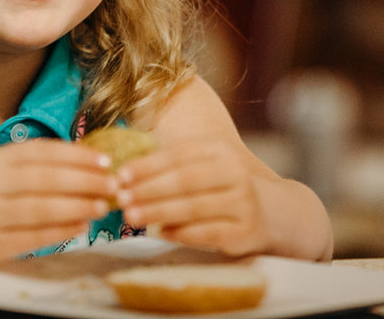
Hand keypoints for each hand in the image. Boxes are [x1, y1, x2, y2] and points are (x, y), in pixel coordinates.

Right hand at [0, 138, 115, 263]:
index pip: (44, 153)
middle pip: (46, 180)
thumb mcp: (4, 168)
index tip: (106, 161)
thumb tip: (88, 157)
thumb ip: (38, 162)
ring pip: (41, 209)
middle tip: (114, 184)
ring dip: (77, 207)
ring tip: (103, 206)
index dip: (77, 156)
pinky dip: (61, 231)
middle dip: (85, 181)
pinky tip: (82, 226)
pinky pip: (34, 237)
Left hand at [114, 138, 268, 256]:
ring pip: (194, 207)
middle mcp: (235, 171)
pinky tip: (160, 232)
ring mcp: (243, 201)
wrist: (262, 213)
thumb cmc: (214, 187)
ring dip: (158, 212)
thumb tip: (123, 176)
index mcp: (219, 150)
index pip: (179, 154)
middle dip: (149, 189)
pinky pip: (207, 232)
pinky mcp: (244, 230)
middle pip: (185, 179)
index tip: (121, 175)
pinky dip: (181, 233)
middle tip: (122, 198)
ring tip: (132, 216)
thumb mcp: (197, 167)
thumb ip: (166, 168)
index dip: (148, 165)